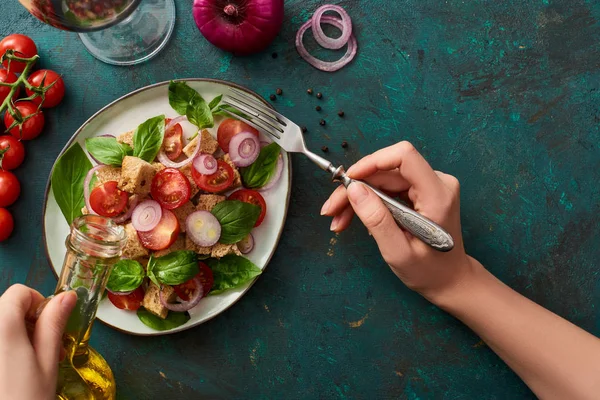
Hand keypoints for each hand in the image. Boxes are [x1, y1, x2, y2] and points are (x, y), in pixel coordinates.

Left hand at [0, 284, 76, 399]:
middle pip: (5, 307)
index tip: (49, 326)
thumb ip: (54, 324)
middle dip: (26, 321)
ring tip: (26, 365)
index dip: (39, 304)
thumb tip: (66, 298)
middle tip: (43, 350)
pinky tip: (10, 373)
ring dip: (13, 337)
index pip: (19, 292)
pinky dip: (2, 350)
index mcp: (1, 325)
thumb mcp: (47, 363)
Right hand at [321, 141, 478, 301]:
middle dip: (355, 188)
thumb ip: (376, 219)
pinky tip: (355, 218)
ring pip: (383, 179)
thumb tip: (353, 188)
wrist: (449, 280)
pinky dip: (368, 201)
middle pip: (387, 170)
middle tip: (331, 210)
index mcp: (437, 195)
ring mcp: (430, 185)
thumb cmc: (429, 271)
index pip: (403, 156)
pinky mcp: (421, 191)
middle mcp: (437, 183)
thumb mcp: (398, 251)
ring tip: (338, 221)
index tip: (347, 180)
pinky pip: (388, 187)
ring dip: (357, 197)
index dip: (371, 162)